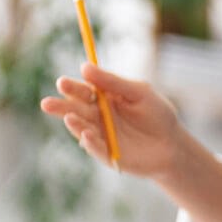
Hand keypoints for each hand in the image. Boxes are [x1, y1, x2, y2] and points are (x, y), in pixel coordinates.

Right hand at [40, 62, 183, 178]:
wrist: (174, 144)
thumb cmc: (157, 114)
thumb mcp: (138, 92)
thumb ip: (113, 82)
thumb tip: (84, 66)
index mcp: (103, 99)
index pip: (83, 91)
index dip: (72, 88)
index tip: (62, 83)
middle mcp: (97, 118)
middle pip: (76, 110)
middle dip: (61, 107)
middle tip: (46, 103)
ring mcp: (101, 137)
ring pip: (82, 129)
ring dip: (74, 124)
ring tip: (70, 117)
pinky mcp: (107, 155)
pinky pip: (96, 149)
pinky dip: (90, 143)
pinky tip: (86, 135)